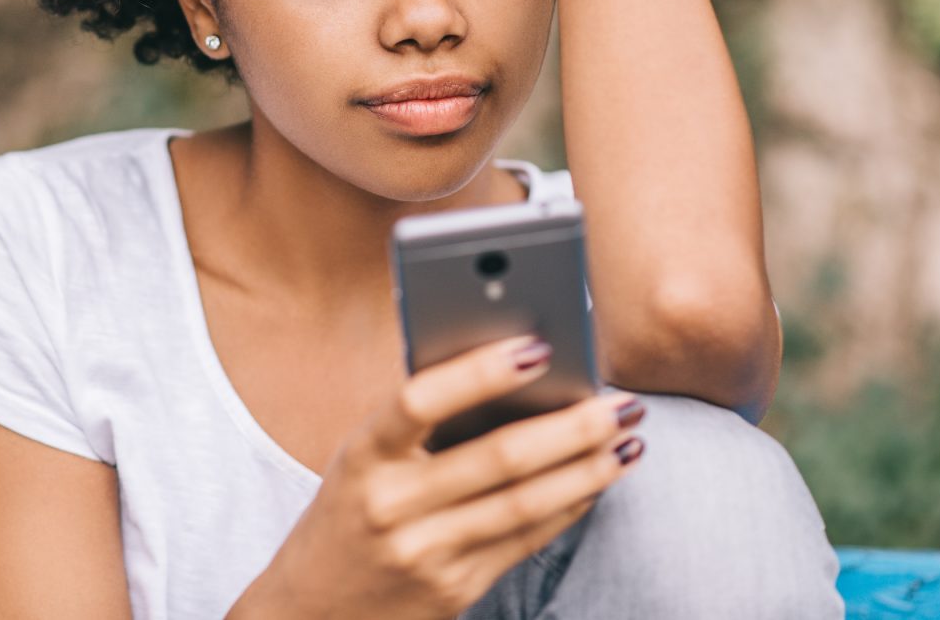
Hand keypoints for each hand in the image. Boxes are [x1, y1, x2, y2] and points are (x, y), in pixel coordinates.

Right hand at [242, 336, 646, 619]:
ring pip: (524, 503)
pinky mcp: (453, 589)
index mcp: (363, 453)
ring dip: (588, 470)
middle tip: (622, 401)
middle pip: (498, 458)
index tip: (537, 346)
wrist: (311, 611)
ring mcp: (424, 552)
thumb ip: (420, 421)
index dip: (479, 371)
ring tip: (628, 440)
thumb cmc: (350, 509)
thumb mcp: (362, 459)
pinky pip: (525, 541)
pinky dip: (568, 507)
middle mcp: (392, 504)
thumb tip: (517, 372)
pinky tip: (596, 482)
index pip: (419, 400)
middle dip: (572, 427)